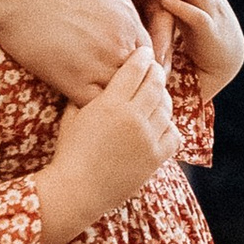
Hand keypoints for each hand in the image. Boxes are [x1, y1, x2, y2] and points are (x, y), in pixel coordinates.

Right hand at [0, 0, 152, 103]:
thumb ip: (113, 11)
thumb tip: (113, 20)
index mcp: (127, 21)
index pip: (147, 58)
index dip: (137, 71)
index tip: (123, 79)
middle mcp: (120, 44)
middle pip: (139, 82)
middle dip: (129, 92)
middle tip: (116, 103)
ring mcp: (99, 63)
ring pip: (119, 97)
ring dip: (110, 104)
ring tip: (98, 111)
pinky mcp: (72, 80)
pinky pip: (92, 107)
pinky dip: (88, 110)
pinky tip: (77, 109)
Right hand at [37, 38, 177, 242]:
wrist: (77, 191)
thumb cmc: (69, 153)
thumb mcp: (72, 116)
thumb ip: (85, 94)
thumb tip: (97, 78)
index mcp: (110, 104)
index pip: (135, 69)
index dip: (141, 57)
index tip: (143, 53)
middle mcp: (133, 118)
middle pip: (155, 84)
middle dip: (156, 72)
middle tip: (154, 69)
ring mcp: (147, 138)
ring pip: (167, 107)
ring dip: (163, 98)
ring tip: (157, 95)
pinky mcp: (156, 158)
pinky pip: (174, 133)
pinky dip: (169, 126)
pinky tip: (160, 124)